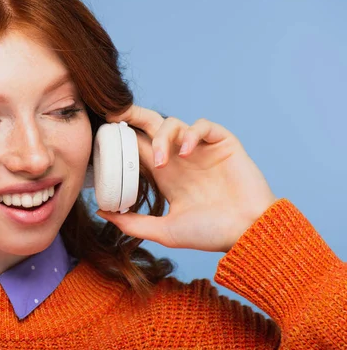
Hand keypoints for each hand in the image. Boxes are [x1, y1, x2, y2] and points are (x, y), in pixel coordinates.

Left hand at [96, 105, 276, 252]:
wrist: (247, 232)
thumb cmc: (210, 234)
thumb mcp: (164, 231)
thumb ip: (133, 223)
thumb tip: (101, 212)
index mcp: (165, 175)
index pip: (138, 147)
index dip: (122, 139)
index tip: (104, 135)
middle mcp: (180, 158)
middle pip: (152, 126)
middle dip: (134, 116)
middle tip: (116, 115)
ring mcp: (201, 150)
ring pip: (173, 123)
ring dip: (162, 137)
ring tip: (161, 161)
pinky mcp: (222, 143)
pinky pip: (202, 125)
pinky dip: (191, 133)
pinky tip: (186, 152)